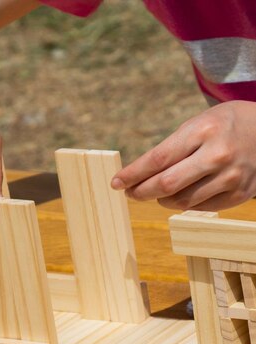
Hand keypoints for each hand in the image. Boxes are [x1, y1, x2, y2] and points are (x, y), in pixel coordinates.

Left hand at [111, 101, 255, 210]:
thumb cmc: (224, 126)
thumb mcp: (199, 124)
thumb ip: (170, 148)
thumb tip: (137, 176)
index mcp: (204, 130)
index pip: (158, 159)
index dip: (132, 174)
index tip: (116, 183)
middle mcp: (218, 155)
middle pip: (167, 184)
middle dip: (141, 191)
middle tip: (130, 193)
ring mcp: (231, 177)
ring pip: (182, 201)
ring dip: (161, 199)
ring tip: (157, 192)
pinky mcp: (239, 195)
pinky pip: (200, 208)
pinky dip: (184, 204)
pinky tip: (181, 194)